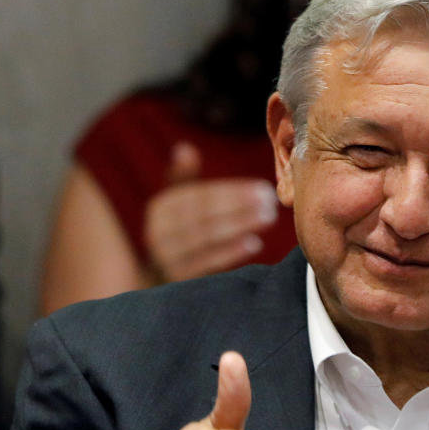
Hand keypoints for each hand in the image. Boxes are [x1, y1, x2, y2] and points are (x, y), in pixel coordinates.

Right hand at [144, 142, 277, 282]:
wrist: (157, 279)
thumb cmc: (177, 232)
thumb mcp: (175, 203)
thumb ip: (182, 177)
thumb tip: (185, 148)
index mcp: (160, 209)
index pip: (199, 197)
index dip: (231, 192)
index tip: (262, 188)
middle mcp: (157, 233)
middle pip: (203, 216)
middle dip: (239, 208)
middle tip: (270, 202)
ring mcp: (166, 259)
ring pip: (206, 239)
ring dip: (239, 227)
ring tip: (267, 218)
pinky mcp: (177, 281)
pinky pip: (206, 265)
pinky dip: (230, 253)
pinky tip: (254, 243)